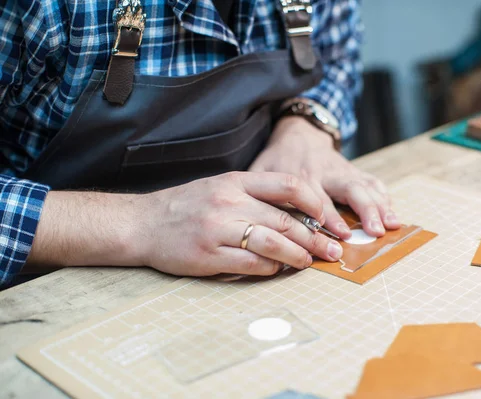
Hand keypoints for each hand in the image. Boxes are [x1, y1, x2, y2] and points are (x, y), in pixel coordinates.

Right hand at [29, 172, 343, 277]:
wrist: (141, 223)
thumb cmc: (185, 206)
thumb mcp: (220, 187)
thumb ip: (254, 195)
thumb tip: (295, 215)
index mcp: (236, 181)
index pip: (288, 185)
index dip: (315, 202)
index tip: (328, 218)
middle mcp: (229, 202)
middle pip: (285, 219)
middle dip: (315, 237)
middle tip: (332, 249)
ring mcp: (218, 228)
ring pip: (272, 241)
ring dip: (297, 255)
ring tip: (310, 262)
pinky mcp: (208, 254)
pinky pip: (250, 263)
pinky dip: (269, 268)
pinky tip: (277, 269)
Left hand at [250, 116, 401, 238]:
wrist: (297, 134)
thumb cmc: (276, 159)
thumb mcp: (262, 171)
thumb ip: (261, 194)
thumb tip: (256, 223)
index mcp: (303, 176)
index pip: (318, 200)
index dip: (331, 218)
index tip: (342, 235)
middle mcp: (326, 173)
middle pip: (350, 190)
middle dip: (364, 210)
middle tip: (375, 230)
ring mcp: (342, 171)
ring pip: (365, 186)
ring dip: (380, 206)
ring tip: (392, 225)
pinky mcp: (353, 171)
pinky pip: (372, 182)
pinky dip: (384, 198)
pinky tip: (394, 215)